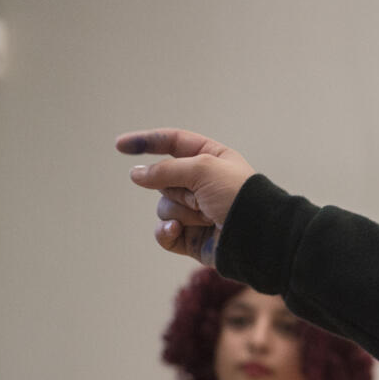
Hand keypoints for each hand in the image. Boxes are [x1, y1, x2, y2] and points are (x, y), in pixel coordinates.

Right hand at [116, 129, 256, 264]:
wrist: (258, 237)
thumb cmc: (238, 196)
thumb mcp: (203, 169)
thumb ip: (166, 169)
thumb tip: (136, 174)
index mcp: (211, 158)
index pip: (173, 143)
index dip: (146, 142)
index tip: (120, 146)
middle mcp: (202, 183)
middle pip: (164, 179)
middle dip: (177, 188)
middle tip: (202, 197)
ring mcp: (196, 211)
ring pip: (164, 206)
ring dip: (180, 211)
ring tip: (206, 218)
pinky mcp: (191, 237)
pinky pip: (163, 232)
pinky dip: (167, 232)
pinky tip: (177, 231)